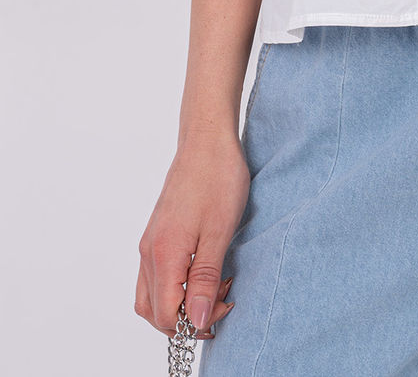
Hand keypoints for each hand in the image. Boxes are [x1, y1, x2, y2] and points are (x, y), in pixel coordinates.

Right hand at [135, 132, 249, 340]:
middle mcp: (149, 251)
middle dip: (186, 318)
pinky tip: (205, 270)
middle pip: (153, 310)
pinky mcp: (158, 233)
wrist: (207, 139)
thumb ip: (205, 279)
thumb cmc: (218, 178)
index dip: (194, 323)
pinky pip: (157, 274)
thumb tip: (196, 322)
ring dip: (180, 303)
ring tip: (216, 286)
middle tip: (222, 299)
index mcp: (163, 254)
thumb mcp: (219, 232)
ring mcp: (150, 242)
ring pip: (152, 294)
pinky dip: (176, 285)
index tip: (224, 306)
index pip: (165, 314)